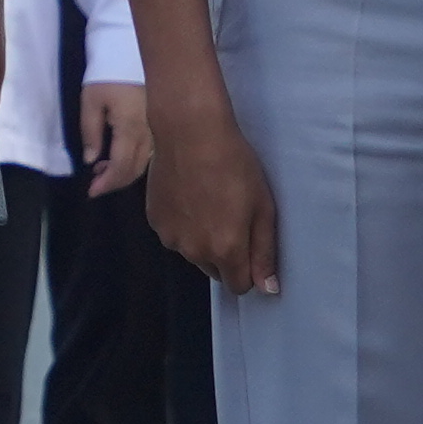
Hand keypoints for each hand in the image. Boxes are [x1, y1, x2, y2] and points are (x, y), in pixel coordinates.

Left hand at [76, 78, 148, 196]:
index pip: (121, 166)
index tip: (91, 191)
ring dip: (123, 173)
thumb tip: (91, 160)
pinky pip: (147, 152)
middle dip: (114, 182)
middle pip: (135, 170)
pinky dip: (132, 161)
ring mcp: (155, 129)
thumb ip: (91, 132)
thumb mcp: (91, 101)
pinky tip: (115, 157)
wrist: (127, 51)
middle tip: (95, 185)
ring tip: (100, 169)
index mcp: (130, 128)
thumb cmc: (107, 75)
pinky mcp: (156, 124)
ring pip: (143, 163)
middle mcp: (148, 133)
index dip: (107, 183)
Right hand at [143, 83, 277, 298]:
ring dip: (201, 239)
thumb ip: (264, 252)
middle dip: (224, 254)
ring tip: (207, 201)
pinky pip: (175, 234)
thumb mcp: (263, 207)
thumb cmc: (235, 165)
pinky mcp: (154, 221)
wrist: (190, 133)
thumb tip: (268, 290)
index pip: (239, 285)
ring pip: (193, 252)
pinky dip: (183, 223)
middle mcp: (195, 252)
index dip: (248, 270)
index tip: (250, 243)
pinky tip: (188, 195)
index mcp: (226, 250)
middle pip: (215, 270)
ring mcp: (170, 238)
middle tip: (230, 216)